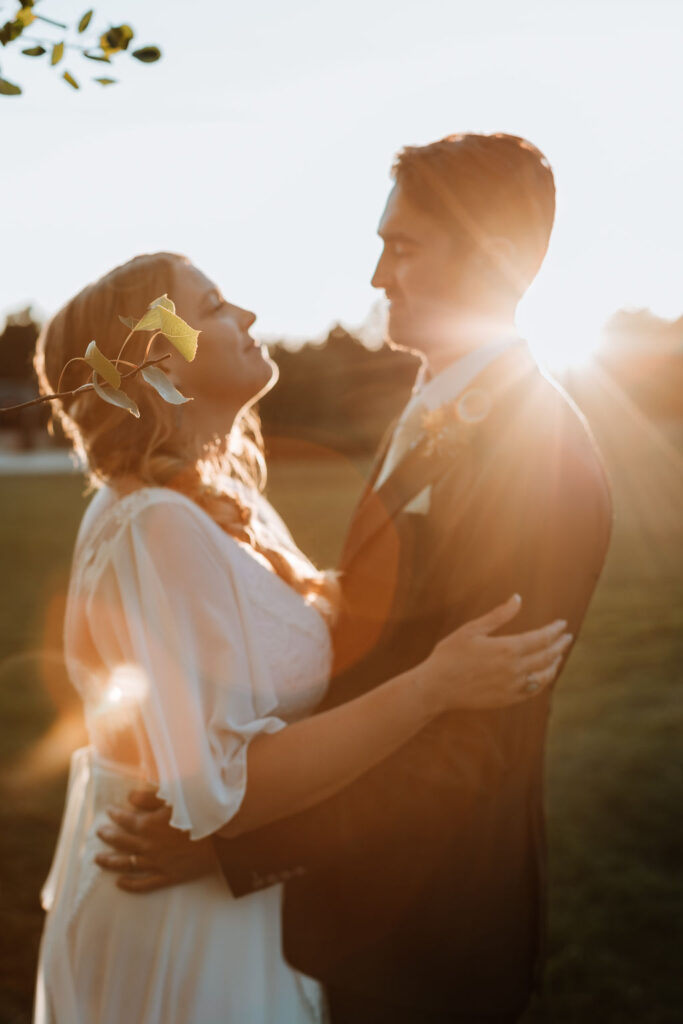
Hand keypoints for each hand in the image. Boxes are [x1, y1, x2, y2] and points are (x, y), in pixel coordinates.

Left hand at [94, 791, 216, 893]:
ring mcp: (157, 864)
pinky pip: (144, 884)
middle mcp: (148, 846)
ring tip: (98, 859)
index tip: (109, 812)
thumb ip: (149, 798)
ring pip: (127, 864)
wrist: (221, 839)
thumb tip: (129, 796)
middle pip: (122, 842)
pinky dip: (130, 885)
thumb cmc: (199, 815)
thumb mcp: (174, 800)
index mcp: (149, 825)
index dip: (115, 815)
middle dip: (108, 836)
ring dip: (110, 862)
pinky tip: (119, 884)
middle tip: (99, 833)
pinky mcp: (168, 877)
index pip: (125, 820)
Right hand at [420, 595, 571, 713]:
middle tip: (567, 637)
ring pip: (544, 675)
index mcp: (507, 649)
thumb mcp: (472, 630)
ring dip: (554, 663)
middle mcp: (515, 669)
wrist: (437, 688)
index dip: (554, 630)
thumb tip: (517, 598)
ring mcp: (513, 687)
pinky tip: (543, 674)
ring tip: (558, 655)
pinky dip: (543, 680)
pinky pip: (534, 690)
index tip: (562, 624)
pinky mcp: (508, 699)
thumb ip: (498, 615)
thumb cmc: (450, 655)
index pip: (542, 638)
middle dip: (560, 645)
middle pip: (548, 656)